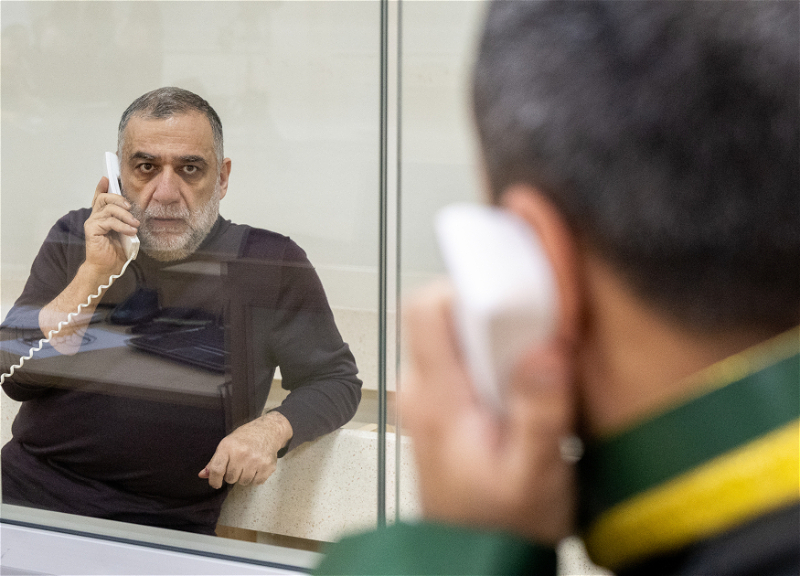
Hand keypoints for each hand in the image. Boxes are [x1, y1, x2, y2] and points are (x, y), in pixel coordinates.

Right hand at [83, 177, 139, 276]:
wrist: (107, 268)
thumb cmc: (116, 252)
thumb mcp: (125, 233)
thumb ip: (126, 222)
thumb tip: (135, 214)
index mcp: (102, 217)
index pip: (100, 198)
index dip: (102, 187)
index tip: (107, 177)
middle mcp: (95, 217)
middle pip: (104, 198)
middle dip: (119, 199)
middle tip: (131, 208)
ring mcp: (92, 223)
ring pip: (108, 209)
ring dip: (125, 215)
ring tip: (135, 224)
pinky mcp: (91, 230)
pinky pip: (108, 221)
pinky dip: (122, 225)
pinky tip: (130, 231)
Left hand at [199, 411, 292, 488]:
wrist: (268, 430)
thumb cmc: (244, 437)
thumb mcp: (227, 444)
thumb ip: (214, 461)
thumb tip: (202, 475)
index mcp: (228, 446)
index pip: (216, 470)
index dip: (214, 480)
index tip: (216, 483)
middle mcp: (242, 453)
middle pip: (230, 479)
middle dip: (232, 475)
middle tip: (238, 465)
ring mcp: (256, 460)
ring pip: (243, 482)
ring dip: (244, 477)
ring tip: (248, 465)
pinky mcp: (268, 466)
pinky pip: (256, 482)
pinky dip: (255, 478)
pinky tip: (256, 467)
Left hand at [400, 281, 576, 544]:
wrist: (475, 555)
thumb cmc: (498, 523)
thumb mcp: (533, 472)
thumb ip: (539, 411)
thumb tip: (546, 350)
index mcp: (436, 398)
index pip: (427, 309)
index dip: (467, 288)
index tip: (512, 299)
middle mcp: (422, 390)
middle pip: (446, 316)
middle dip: (495, 313)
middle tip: (537, 334)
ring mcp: (428, 396)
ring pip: (456, 336)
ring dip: (498, 338)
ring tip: (536, 363)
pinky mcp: (442, 405)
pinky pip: (462, 360)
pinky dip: (494, 359)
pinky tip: (524, 384)